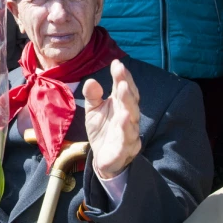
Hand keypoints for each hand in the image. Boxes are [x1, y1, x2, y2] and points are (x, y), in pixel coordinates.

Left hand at [83, 59, 140, 178]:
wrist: (102, 158)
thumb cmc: (102, 130)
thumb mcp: (93, 110)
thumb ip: (92, 96)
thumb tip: (91, 81)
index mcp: (120, 106)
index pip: (123, 89)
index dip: (122, 76)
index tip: (117, 63)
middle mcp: (128, 117)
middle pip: (130, 101)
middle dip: (126, 88)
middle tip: (121, 76)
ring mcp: (128, 133)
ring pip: (132, 119)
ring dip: (128, 105)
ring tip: (124, 91)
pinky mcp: (125, 149)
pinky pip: (127, 139)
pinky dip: (126, 130)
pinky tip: (123, 119)